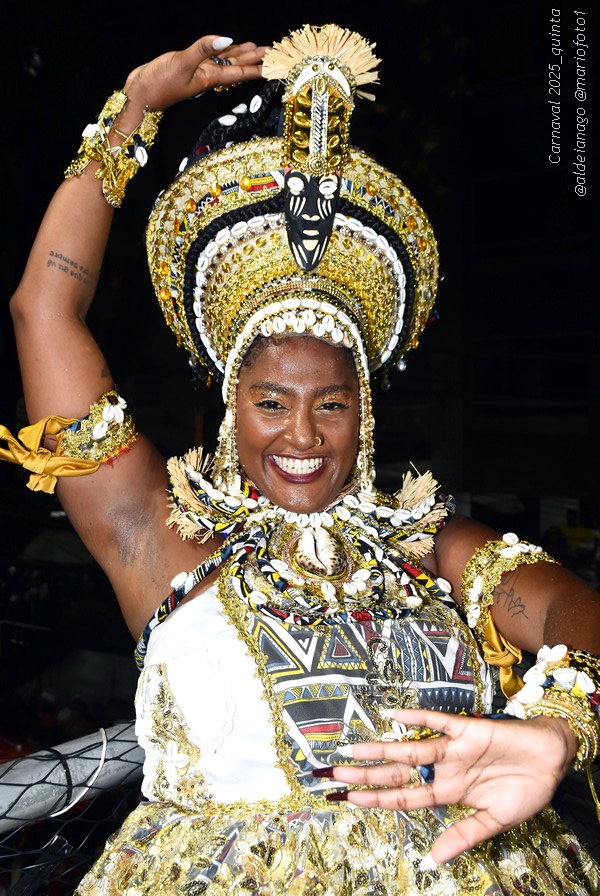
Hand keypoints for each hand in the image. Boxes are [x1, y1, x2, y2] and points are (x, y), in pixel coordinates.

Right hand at [122, 35, 266, 112]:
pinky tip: (225, 47)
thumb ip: (202, 50)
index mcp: (209, 77)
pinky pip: (209, 57)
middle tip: (271, 52)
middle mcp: (207, 75)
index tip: (273, 66)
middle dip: (253, 58)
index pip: (238, 72)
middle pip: (235, 65)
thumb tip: (224, 39)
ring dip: (239, 53)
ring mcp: (197, 71)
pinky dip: (220, 51)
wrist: (138, 94)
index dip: (256, 68)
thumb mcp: (181, 64)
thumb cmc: (158, 84)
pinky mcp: (187, 65)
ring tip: (254, 47)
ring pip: (223, 60)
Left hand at [329, 707, 576, 864]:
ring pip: (411, 749)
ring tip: (352, 749)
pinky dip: (420, 718)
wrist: (552, 761)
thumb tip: (434, 859)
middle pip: (398, 772)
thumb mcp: (495, 821)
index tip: (348, 800)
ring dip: (382, 749)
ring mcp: (453, 749)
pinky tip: (397, 716)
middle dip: (366, 774)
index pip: (404, 797)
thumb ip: (464, 836)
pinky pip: (440, 722)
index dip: (377, 799)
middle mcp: (444, 769)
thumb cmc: (525, 790)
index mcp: (448, 792)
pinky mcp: (468, 730)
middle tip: (333, 774)